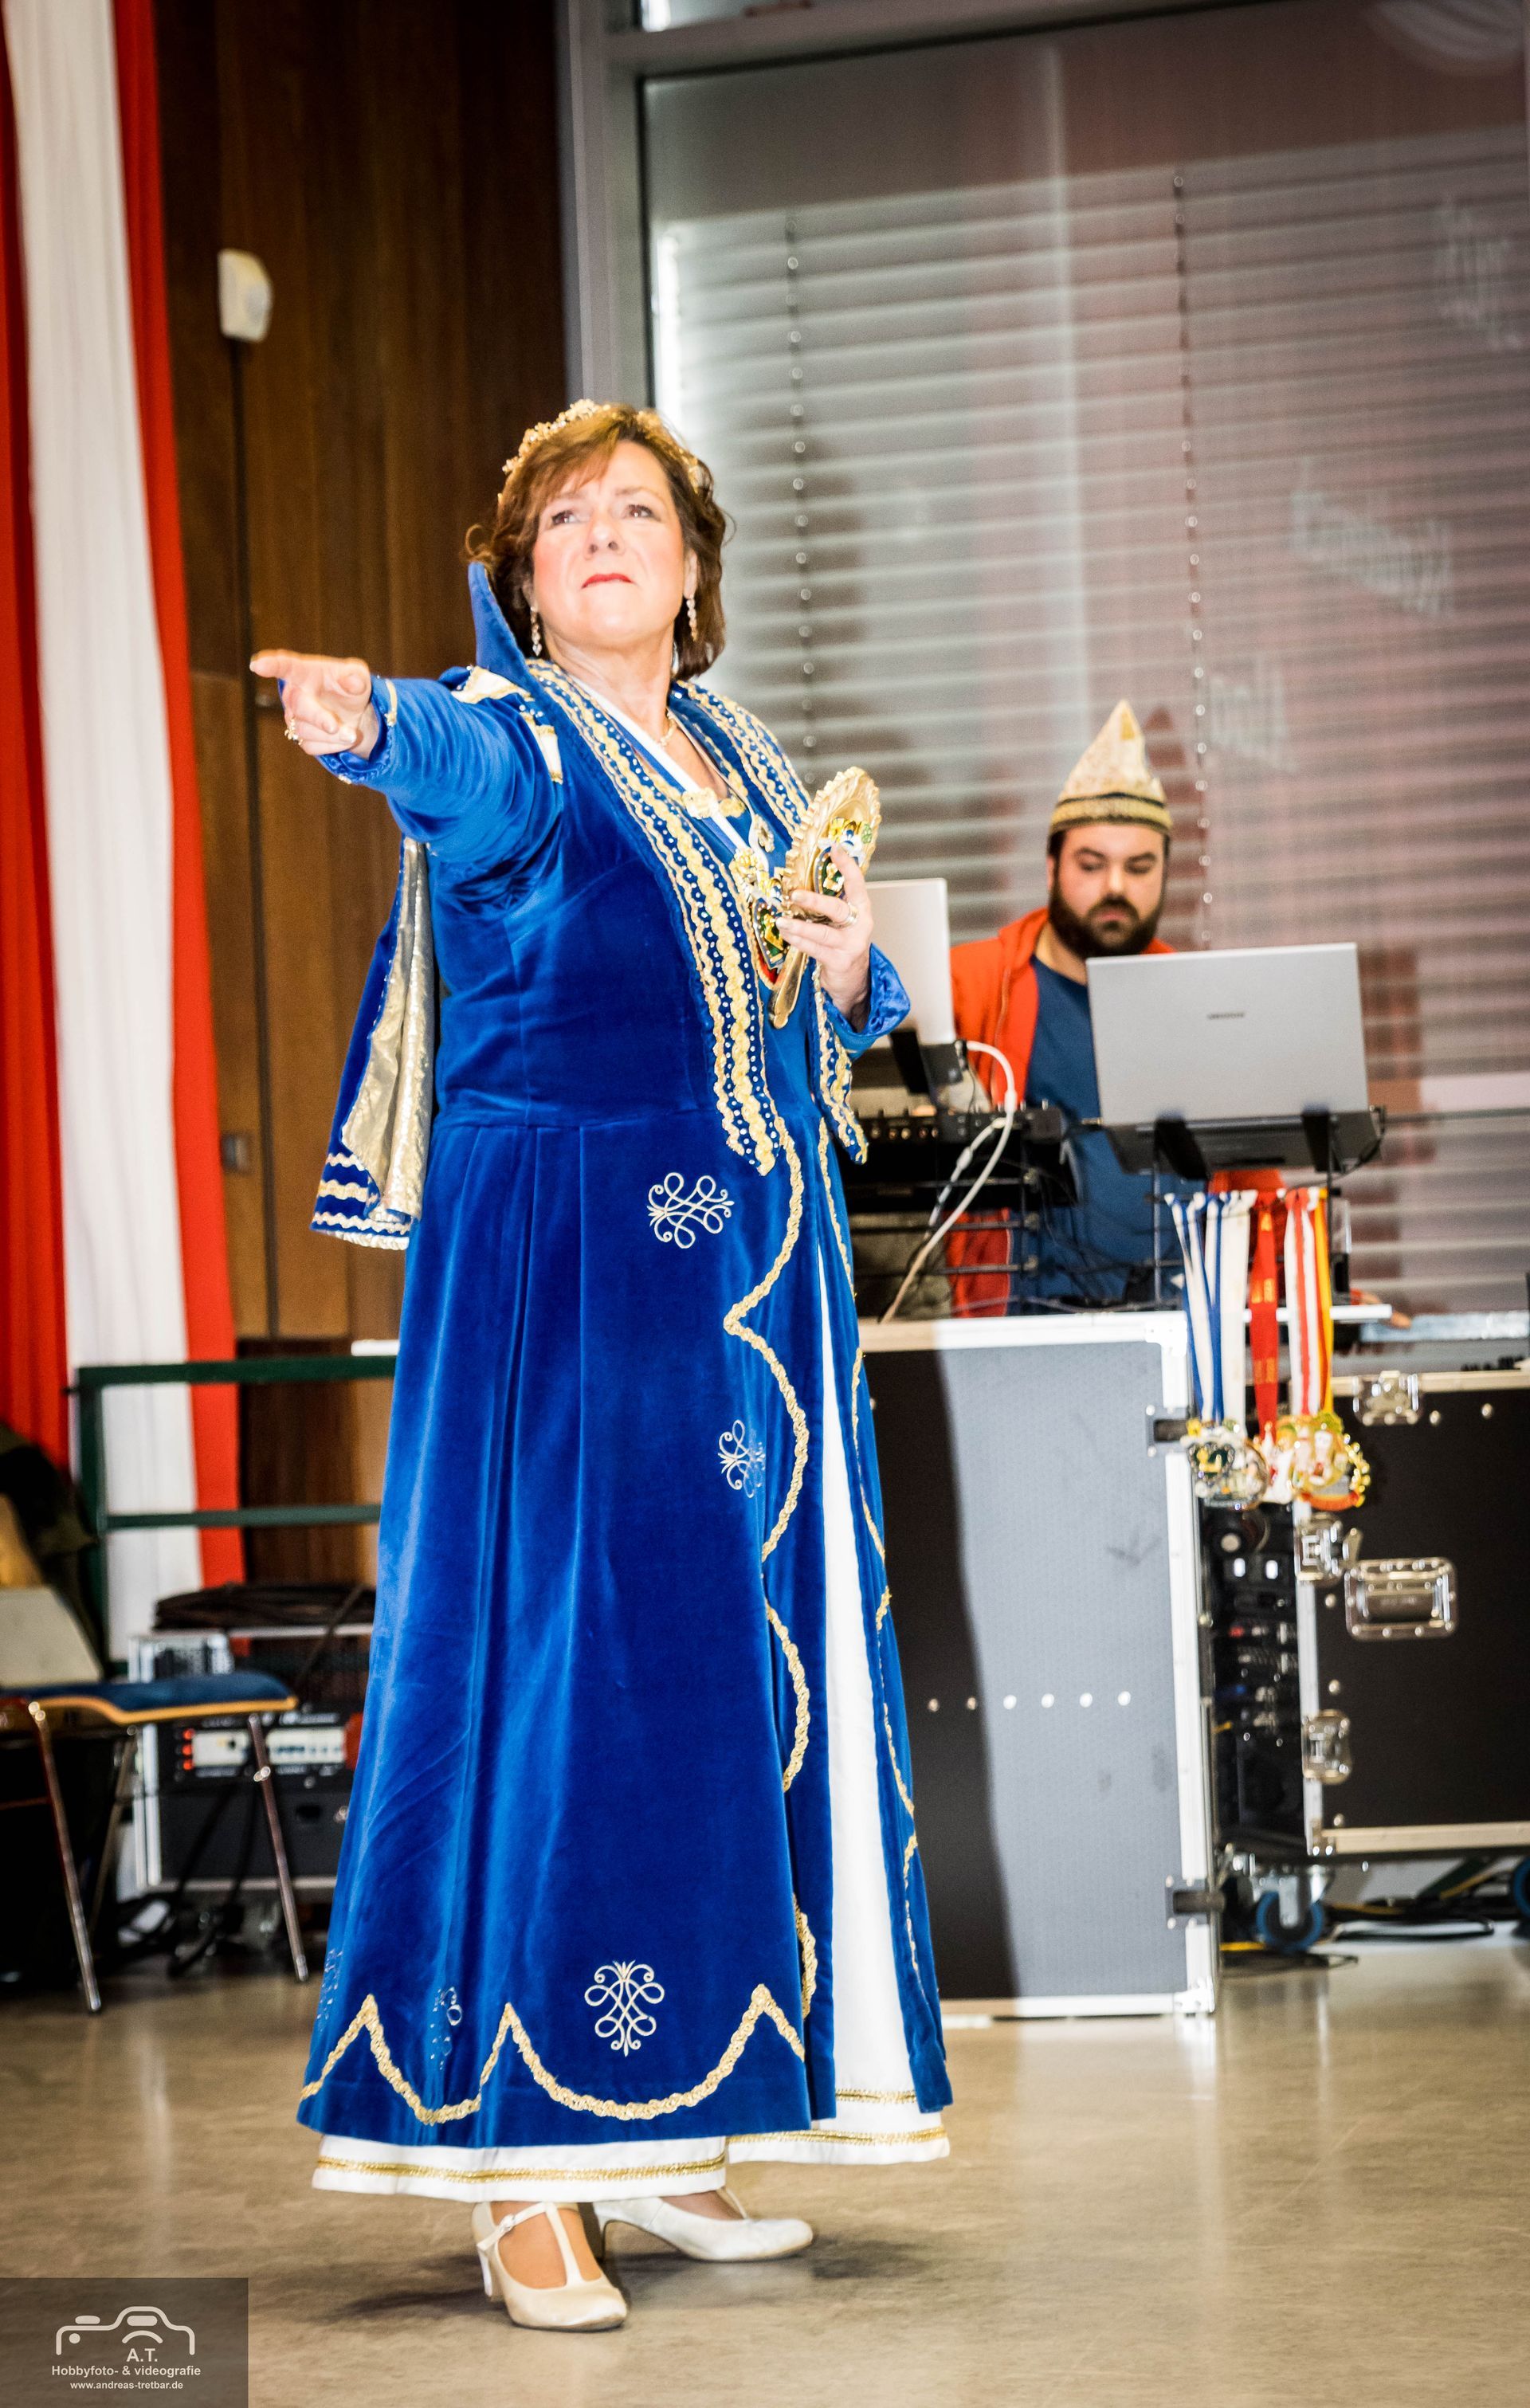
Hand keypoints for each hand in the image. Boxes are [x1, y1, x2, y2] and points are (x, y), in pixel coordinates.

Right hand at [250, 649, 378, 757]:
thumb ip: (357, 677)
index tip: (257, 665)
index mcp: (304, 672)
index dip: (271, 665)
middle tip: (336, 727)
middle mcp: (294, 694)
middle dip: (319, 718)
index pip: (285, 666)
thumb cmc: (352, 688)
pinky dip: (332, 745)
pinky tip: (342, 737)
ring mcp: (293, 717)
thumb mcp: (360, 677)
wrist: (356, 715)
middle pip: (298, 706)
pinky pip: (312, 745)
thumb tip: (353, 682)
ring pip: (306, 730)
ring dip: (333, 735)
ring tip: (352, 732)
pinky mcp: (298, 737)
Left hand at [779, 846, 872, 1026]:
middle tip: (794, 894)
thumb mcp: (843, 919)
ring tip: (782, 920)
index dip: (847, 865)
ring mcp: (851, 945)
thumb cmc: (844, 942)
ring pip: (823, 933)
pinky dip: (799, 942)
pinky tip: (787, 935)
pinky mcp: (840, 962)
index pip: (857, 883)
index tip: (833, 848)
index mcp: (861, 909)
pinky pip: (815, 950)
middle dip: (814, 901)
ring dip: (800, 927)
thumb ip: (830, 902)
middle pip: (837, 909)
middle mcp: (859, 925)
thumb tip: (801, 879)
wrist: (854, 978)